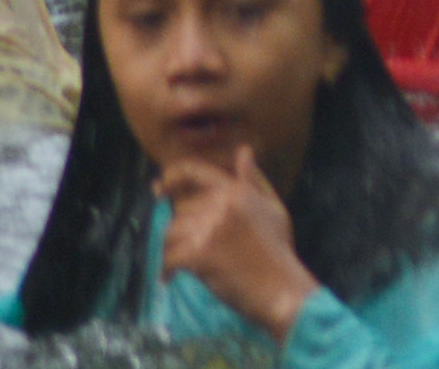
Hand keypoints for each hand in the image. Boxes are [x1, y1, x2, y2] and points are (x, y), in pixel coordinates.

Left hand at [159, 145, 320, 341]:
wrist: (279, 287)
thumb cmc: (278, 249)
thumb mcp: (272, 207)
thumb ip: (254, 180)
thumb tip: (243, 151)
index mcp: (237, 190)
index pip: (194, 171)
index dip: (171, 176)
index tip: (159, 189)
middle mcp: (221, 203)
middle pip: (180, 210)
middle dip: (180, 230)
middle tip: (190, 248)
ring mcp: (208, 228)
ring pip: (170, 233)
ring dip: (173, 250)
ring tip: (184, 264)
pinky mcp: (198, 253)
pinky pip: (168, 257)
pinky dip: (167, 270)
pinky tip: (173, 277)